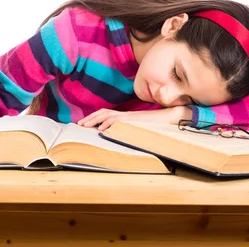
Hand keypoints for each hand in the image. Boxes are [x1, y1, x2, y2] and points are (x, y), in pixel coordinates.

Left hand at [77, 106, 191, 130]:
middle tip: (79, 124)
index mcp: (125, 116)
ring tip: (85, 126)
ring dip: (95, 120)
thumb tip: (118, 137)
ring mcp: (129, 117)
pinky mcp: (133, 120)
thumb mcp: (138, 128)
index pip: (106, 113)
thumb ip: (128, 130)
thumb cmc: (155, 125)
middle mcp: (125, 114)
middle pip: (103, 112)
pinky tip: (101, 129)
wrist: (169, 118)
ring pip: (107, 115)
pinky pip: (118, 120)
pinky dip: (108, 124)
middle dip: (90, 118)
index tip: (84, 123)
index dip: (94, 117)